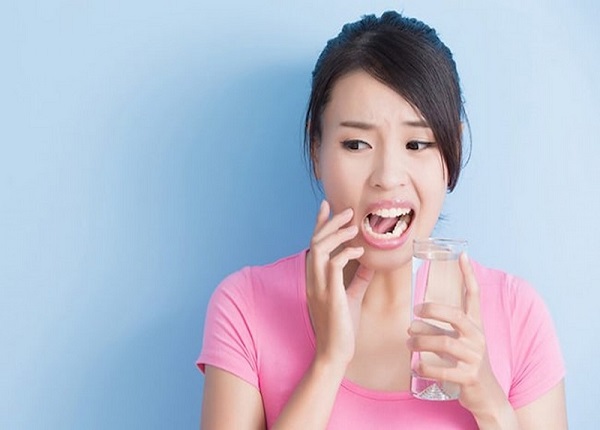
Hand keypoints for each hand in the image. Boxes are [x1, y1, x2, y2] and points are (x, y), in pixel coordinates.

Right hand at [306, 200, 373, 368]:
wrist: (336, 353)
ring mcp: (318, 287)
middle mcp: (312, 280)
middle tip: (347, 211)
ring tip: (354, 226)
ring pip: (319, 248)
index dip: (319, 224)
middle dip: (330, 222)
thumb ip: (357, 279)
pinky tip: (360, 251)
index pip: (314, 245)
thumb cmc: (343, 327)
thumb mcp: (352, 297)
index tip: (327, 206)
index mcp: (315, 278)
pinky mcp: (329, 295)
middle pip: (315, 241)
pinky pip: (333, 265)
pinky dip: (346, 253)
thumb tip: (369, 263)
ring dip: (337, 234)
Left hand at [408, 254, 509, 419]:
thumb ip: (434, 330)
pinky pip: (442, 369)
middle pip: (455, 316)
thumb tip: (410, 325)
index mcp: (475, 325)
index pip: (474, 296)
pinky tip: (415, 367)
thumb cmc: (464, 363)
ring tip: (408, 342)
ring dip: (420, 341)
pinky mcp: (469, 376)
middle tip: (415, 310)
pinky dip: (425, 367)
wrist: (486, 395)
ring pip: (444, 343)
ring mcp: (474, 357)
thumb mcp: (454, 342)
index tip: (463, 255)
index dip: (469, 275)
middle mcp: (477, 338)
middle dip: (433, 310)